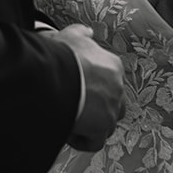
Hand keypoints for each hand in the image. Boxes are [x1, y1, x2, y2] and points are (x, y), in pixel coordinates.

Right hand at [50, 24, 125, 151]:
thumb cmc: (61, 56)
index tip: (78, 90)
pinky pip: (96, 141)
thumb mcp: (71, 36)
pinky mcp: (103, 127)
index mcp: (113, 66)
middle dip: (96, 109)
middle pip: (112, 104)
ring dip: (91, 125)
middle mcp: (117, 87)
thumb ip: (82, 32)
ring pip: (106, 123)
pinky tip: (70, 132)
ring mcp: (112, 108)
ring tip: (72, 119)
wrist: (55, 76)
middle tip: (76, 107)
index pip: (110, 82)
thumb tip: (87, 32)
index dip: (92, 89)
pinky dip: (83, 140)